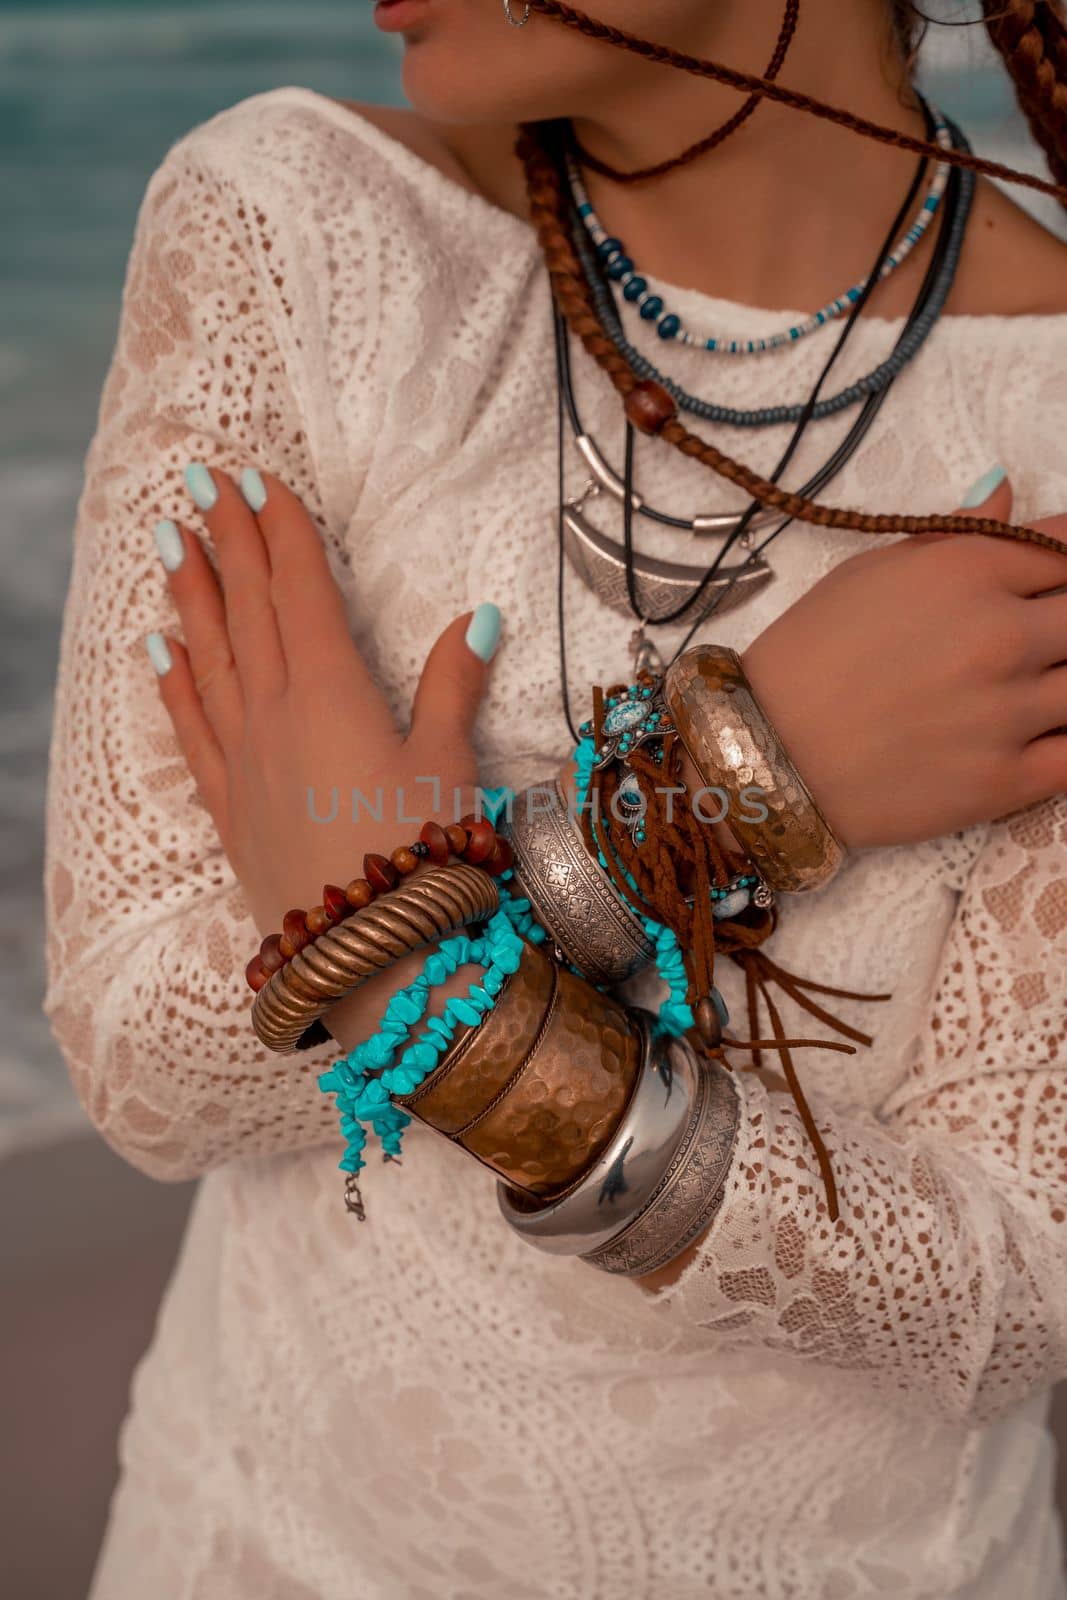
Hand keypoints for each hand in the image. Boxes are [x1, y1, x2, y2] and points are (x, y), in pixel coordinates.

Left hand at [147, 463, 501, 938]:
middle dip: (226, 539)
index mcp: (332, 690)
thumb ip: (453, 685)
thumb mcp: (449, 763)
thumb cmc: (421, 855)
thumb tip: (480, 615)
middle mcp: (274, 712)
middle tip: (201, 482)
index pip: (300, 590)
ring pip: (207, 656)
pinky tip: (159, 648)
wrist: (368, 952)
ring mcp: (241, 757)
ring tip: (169, 541)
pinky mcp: (227, 803)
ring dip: (189, 594)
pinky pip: (189, 726)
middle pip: (246, 608)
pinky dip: (173, 681)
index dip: (282, 532)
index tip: (259, 481)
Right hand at [739, 471, 1066, 848]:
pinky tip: (1043, 734)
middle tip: (1037, 639)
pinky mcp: (1006, 781)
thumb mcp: (871, 572)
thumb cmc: (809, 656)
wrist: (767, 754)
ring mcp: (1010, 711)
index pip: (1065, 547)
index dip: (1065, 561)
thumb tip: (1007, 494)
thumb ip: (953, 534)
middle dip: (1063, 621)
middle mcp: (1001, 634)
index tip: (1050, 584)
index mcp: (967, 571)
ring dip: (1063, 680)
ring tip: (1029, 685)